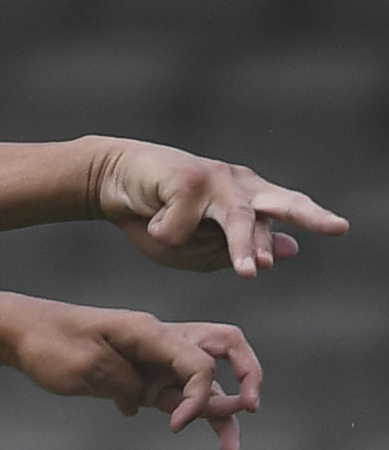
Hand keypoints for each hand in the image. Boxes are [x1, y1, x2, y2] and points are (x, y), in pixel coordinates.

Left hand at [0, 296, 260, 449]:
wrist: (19, 333)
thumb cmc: (49, 343)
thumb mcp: (86, 367)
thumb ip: (125, 383)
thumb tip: (145, 401)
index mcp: (149, 331)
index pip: (199, 361)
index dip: (198, 397)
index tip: (176, 426)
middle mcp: (159, 340)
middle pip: (224, 349)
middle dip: (248, 377)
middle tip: (252, 409)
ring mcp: (152, 357)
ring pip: (203, 380)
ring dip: (219, 412)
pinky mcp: (140, 374)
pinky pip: (175, 392)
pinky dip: (186, 411)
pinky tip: (175, 429)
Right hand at [89, 139, 346, 276]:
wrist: (110, 181)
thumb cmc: (153, 216)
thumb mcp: (194, 249)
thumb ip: (234, 251)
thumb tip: (288, 249)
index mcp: (247, 198)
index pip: (287, 208)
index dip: (313, 218)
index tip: (339, 227)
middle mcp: (238, 184)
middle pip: (279, 202)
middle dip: (308, 215)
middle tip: (337, 227)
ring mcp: (215, 177)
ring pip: (236, 219)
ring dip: (242, 246)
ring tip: (249, 272)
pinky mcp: (188, 177)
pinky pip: (179, 227)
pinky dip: (162, 234)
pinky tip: (150, 219)